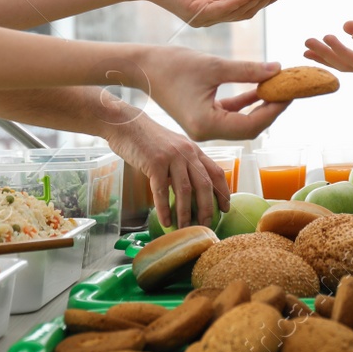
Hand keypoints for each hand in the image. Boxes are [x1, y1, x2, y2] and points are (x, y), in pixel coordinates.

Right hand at [106, 113, 227, 228]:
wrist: (126, 124)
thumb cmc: (147, 139)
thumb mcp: (173, 147)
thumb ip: (184, 163)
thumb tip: (191, 188)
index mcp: (194, 150)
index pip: (216, 171)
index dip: (223, 191)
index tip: (226, 208)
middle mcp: (187, 152)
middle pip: (204, 184)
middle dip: (207, 208)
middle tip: (206, 225)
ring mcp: (172, 157)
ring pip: (185, 190)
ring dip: (185, 213)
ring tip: (185, 228)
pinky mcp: (154, 162)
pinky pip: (162, 191)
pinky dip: (164, 209)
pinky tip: (166, 222)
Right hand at [137, 49, 289, 140]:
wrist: (142, 66)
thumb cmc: (172, 64)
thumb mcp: (214, 65)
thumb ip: (248, 70)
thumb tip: (278, 69)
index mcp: (208, 125)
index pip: (252, 124)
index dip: (275, 109)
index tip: (291, 90)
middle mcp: (207, 132)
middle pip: (250, 127)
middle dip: (271, 108)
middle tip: (289, 88)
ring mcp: (204, 126)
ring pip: (242, 121)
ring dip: (261, 104)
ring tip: (279, 85)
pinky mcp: (203, 116)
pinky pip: (231, 114)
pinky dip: (246, 102)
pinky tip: (260, 85)